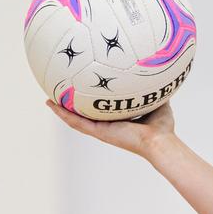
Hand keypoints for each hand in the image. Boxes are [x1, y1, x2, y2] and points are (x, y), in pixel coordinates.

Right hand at [45, 99, 175, 157]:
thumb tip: (159, 73)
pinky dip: (64, 114)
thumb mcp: (157, 102)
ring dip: (62, 110)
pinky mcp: (99, 132)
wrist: (159, 140)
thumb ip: (154, 90)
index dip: (92, 103)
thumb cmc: (163, 127)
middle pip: (85, 115)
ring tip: (49, 99)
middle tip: (61, 95)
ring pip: (76, 120)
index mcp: (119, 121)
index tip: (84, 93)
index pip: (102, 111)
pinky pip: (77, 122)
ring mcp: (102, 130)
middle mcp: (108, 126)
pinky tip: (53, 105)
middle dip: (72, 106)